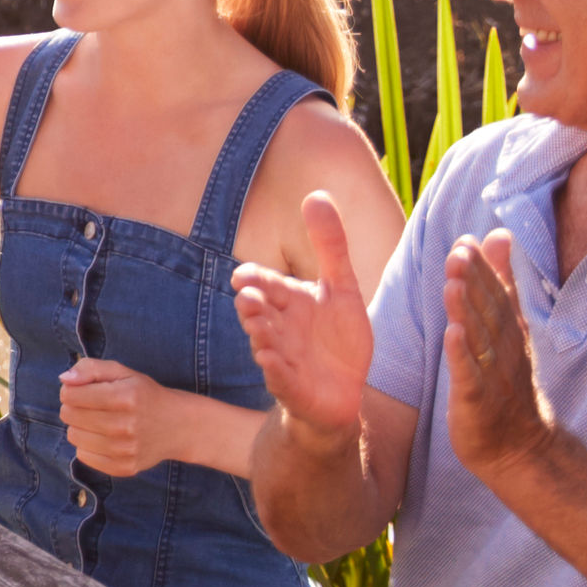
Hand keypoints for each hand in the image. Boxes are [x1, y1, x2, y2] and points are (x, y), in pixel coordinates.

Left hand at [56, 358, 165, 477]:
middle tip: (93, 406)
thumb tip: (64, 379)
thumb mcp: (122, 373)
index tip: (84, 390)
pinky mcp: (124, 468)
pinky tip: (105, 438)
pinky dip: (88, 446)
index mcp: (124, 397)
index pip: (70, 395)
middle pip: (69, 415)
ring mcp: (125, 450)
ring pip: (73, 436)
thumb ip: (90, 368)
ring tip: (100, 421)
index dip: (72, 390)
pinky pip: (83, 456)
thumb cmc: (144, 395)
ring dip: (80, 427)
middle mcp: (125, 426)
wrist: (178, 426)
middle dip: (74, 407)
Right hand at [231, 192, 373, 442]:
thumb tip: (316, 194)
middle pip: (258, 312)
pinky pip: (279, 378)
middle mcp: (279, 327)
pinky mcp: (292, 387)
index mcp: (288, 301)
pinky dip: (274, 370)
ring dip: (259, 335)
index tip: (243, 276)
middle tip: (247, 297)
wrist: (343, 392)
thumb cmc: (336, 339)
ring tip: (258, 327)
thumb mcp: (341, 288)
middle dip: (251, 306)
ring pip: (264, 343)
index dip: (254, 280)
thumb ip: (330, 245)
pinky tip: (270, 362)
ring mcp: (282, 357)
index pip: (265, 284)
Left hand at [441, 230, 555, 479]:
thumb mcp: (508, 328)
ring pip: (480, 339)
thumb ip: (503, 282)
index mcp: (509, 332)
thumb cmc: (506, 382)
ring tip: (453, 283)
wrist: (518, 447)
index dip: (483, 268)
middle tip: (459, 251)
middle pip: (489, 310)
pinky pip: (470, 376)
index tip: (466, 239)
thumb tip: (498, 236)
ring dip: (467, 311)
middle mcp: (504, 349)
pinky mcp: (477, 401)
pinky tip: (452, 335)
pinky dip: (462, 356)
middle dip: (474, 281)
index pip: (497, 294)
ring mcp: (492, 375)